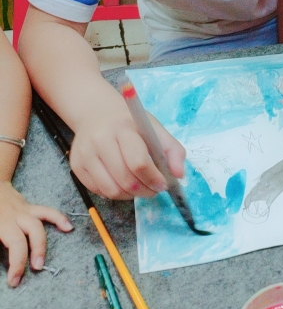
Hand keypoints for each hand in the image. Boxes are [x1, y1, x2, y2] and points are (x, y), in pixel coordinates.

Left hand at [0, 182, 72, 286]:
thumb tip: (0, 258)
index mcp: (0, 223)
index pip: (14, 243)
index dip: (16, 263)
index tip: (14, 281)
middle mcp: (13, 216)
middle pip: (26, 235)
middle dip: (29, 255)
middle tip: (31, 272)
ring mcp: (22, 210)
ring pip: (37, 224)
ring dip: (41, 244)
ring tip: (42, 262)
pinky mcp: (28, 207)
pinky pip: (46, 211)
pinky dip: (59, 218)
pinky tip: (69, 227)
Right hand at [69, 112, 185, 200]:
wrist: (96, 112)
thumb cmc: (130, 123)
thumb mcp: (154, 128)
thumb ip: (172, 150)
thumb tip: (179, 175)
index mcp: (123, 128)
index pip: (138, 162)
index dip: (153, 178)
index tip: (163, 184)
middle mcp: (100, 140)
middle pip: (125, 179)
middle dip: (145, 190)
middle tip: (153, 190)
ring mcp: (85, 154)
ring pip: (111, 190)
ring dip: (130, 195)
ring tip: (140, 188)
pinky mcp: (77, 165)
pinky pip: (98, 191)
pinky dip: (114, 193)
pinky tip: (122, 184)